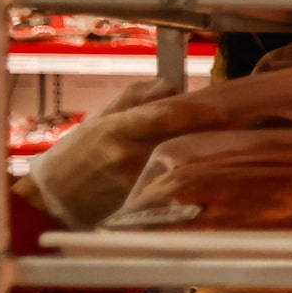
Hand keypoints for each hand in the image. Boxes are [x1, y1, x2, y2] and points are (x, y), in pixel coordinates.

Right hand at [22, 78, 233, 229]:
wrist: (51, 198)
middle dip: (214, 134)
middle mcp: (127, 156)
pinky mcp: (140, 207)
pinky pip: (174, 189)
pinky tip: (208, 175)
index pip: (166, 116)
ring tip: (228, 148)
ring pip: (182, 166)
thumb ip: (135, 97)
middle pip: (182, 140)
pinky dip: (193, 180)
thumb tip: (172, 85)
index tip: (229, 112)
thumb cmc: (78, 153)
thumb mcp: (100, 118)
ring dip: (207, 157)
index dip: (201, 113)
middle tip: (241, 129)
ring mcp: (135, 184)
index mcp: (116, 128)